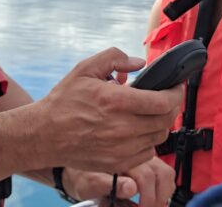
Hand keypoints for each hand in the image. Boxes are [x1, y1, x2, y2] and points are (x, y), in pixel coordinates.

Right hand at [38, 47, 181, 173]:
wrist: (45, 134)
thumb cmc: (65, 101)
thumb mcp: (85, 68)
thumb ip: (115, 58)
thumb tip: (139, 63)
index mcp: (115, 102)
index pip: (162, 101)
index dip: (176, 93)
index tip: (177, 86)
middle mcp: (121, 128)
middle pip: (166, 120)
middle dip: (172, 106)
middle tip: (169, 96)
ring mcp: (121, 149)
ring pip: (159, 136)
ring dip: (162, 122)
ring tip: (154, 111)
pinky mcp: (118, 163)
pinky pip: (148, 152)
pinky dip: (150, 140)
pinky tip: (141, 128)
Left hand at [63, 157, 174, 206]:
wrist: (75, 169)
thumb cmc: (81, 175)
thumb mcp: (88, 183)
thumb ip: (107, 185)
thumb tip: (131, 188)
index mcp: (122, 157)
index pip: (147, 177)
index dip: (148, 199)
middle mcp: (136, 154)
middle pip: (162, 173)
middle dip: (159, 198)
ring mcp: (143, 157)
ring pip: (166, 173)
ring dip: (163, 193)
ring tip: (151, 206)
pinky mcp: (146, 163)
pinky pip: (163, 173)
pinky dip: (163, 188)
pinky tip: (152, 198)